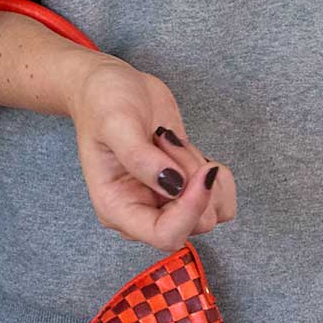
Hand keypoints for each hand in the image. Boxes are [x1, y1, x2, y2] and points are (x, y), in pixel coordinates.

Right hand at [68, 55, 236, 250]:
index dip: (191, 209)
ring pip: (212, 210)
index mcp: (118, 209)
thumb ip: (141, 157)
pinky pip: (220, 198)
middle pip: (195, 223)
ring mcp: (167, 202)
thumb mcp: (115, 123)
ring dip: (202, 172)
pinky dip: (217, 174)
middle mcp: (144, 212)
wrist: (111, 87)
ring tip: (171, 142)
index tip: (204, 171)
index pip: (165, 235)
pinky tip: (188, 149)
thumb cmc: (103, 103)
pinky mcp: (185, 188)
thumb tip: (175, 186)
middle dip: (194, 179)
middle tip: (166, 140)